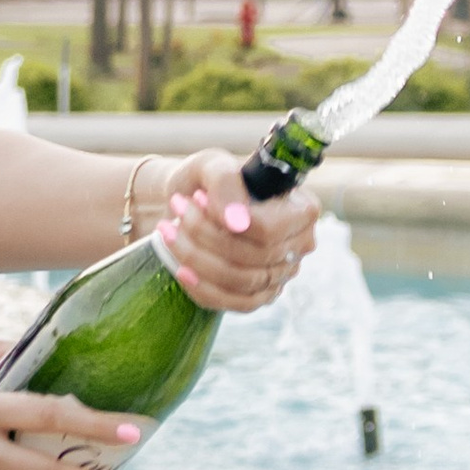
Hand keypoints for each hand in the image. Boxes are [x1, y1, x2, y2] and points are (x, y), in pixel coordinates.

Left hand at [152, 151, 317, 315]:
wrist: (190, 203)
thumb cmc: (209, 181)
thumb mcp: (214, 165)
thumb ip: (226, 183)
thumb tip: (236, 222)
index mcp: (301, 209)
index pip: (270, 230)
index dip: (229, 222)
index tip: (197, 199)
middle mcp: (299, 245)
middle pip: (254, 257)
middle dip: (204, 235)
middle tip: (176, 208)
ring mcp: (281, 274)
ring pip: (241, 282)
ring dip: (197, 259)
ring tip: (168, 233)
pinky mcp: (260, 295)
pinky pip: (234, 304)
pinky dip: (202, 288)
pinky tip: (180, 269)